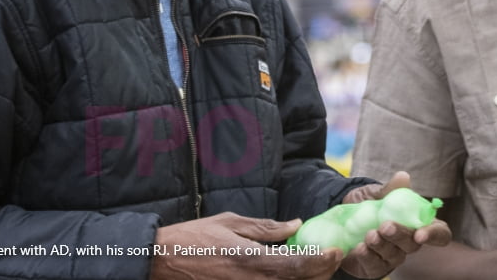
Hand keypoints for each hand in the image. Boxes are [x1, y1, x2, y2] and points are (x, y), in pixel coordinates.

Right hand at [150, 211, 340, 279]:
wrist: (161, 262)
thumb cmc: (194, 238)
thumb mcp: (230, 223)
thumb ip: (266, 228)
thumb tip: (296, 225)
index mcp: (252, 260)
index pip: (298, 265)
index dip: (322, 260)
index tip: (335, 251)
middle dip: (320, 273)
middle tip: (330, 258)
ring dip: (305, 279)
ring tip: (314, 265)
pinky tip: (290, 271)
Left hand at [338, 171, 453, 278]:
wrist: (343, 220)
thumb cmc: (369, 206)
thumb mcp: (377, 194)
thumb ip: (391, 189)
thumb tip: (403, 177)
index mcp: (418, 222)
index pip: (439, 233)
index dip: (434, 235)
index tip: (421, 233)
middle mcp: (409, 242)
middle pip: (413, 245)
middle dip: (399, 235)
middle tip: (385, 226)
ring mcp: (393, 256)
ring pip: (394, 255)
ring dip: (381, 245)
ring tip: (369, 235)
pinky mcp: (376, 267)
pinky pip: (375, 265)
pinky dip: (368, 256)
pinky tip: (360, 248)